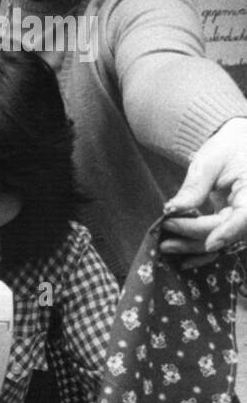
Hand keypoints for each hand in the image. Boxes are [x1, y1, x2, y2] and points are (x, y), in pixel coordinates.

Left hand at [160, 117, 246, 266]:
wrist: (238, 144)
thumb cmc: (227, 148)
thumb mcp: (209, 162)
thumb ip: (194, 188)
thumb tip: (172, 210)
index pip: (244, 217)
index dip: (229, 232)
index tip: (208, 243)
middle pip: (227, 231)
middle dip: (195, 238)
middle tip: (164, 240)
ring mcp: (243, 217)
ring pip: (222, 240)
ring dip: (194, 247)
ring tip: (166, 247)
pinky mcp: (233, 221)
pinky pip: (220, 239)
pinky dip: (201, 248)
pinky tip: (182, 258)